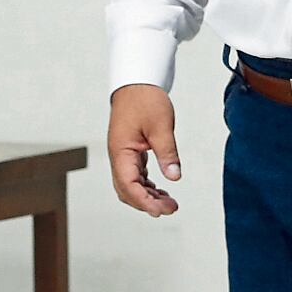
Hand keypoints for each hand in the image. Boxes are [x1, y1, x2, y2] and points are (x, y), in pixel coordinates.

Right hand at [107, 83, 181, 216]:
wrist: (137, 81)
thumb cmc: (145, 99)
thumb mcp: (161, 126)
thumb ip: (167, 153)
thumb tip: (174, 176)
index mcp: (121, 152)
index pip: (129, 186)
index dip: (145, 202)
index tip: (162, 210)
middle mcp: (118, 156)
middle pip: (127, 190)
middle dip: (147, 203)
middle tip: (171, 208)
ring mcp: (123, 154)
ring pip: (131, 185)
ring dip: (148, 195)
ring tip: (169, 202)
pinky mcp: (129, 151)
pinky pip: (135, 175)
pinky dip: (147, 185)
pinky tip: (161, 189)